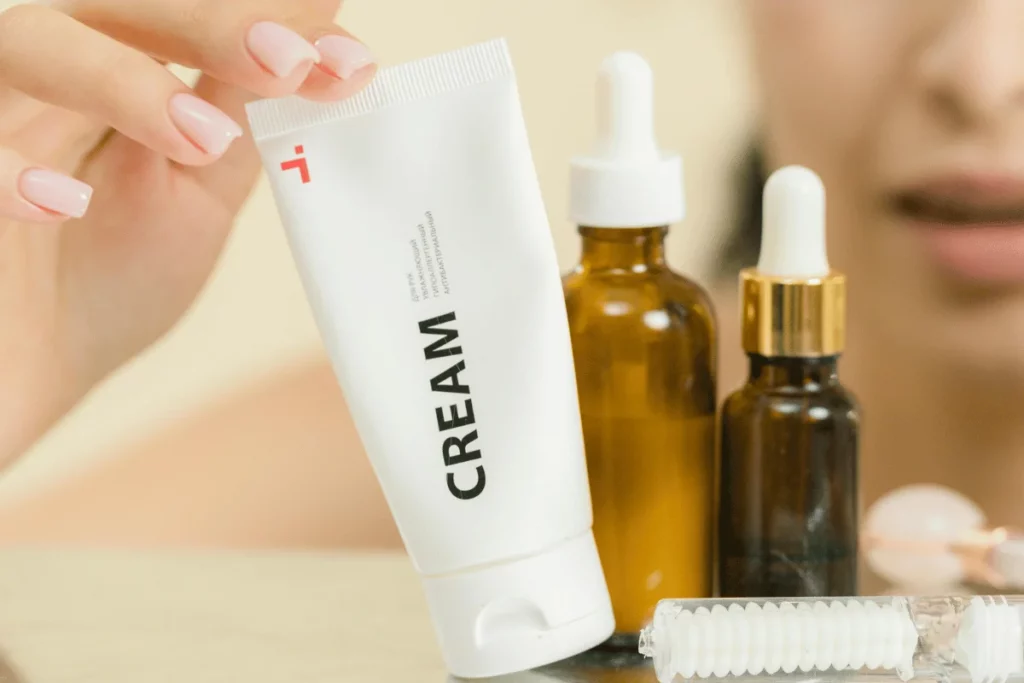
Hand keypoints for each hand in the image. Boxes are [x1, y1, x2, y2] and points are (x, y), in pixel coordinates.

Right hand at [0, 0, 375, 463]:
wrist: (28, 363)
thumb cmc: (108, 275)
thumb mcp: (195, 189)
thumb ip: (242, 115)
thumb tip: (317, 42)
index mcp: (118, 68)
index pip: (184, 14)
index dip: (263, 23)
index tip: (350, 63)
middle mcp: (49, 73)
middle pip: (112, 4)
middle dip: (211, 23)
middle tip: (294, 62)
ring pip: (26, 42)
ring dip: (121, 82)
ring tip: (201, 138)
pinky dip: (7, 170)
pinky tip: (61, 204)